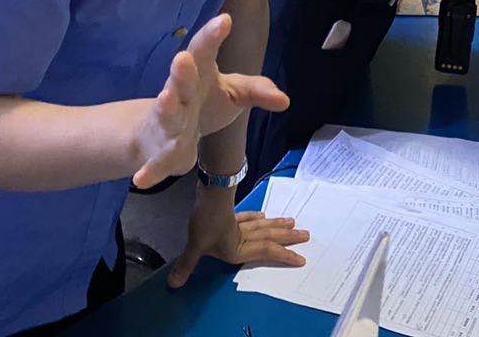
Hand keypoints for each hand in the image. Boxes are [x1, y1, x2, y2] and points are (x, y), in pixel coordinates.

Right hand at [132, 14, 288, 189]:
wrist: (164, 133)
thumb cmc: (204, 103)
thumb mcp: (234, 93)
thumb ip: (257, 91)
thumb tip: (284, 100)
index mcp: (199, 74)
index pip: (205, 51)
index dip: (213, 35)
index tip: (225, 20)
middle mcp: (180, 94)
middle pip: (181, 80)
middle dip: (182, 71)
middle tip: (183, 58)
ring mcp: (168, 122)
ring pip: (166, 115)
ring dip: (166, 108)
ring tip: (165, 99)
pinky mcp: (161, 152)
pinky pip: (157, 162)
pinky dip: (150, 170)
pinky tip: (141, 179)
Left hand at [167, 197, 307, 288]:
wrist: (209, 194)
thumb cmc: (206, 222)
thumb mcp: (195, 247)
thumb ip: (187, 265)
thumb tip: (172, 284)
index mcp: (239, 248)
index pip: (267, 253)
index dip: (284, 256)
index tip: (301, 258)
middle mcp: (243, 236)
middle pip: (270, 237)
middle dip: (288, 238)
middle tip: (306, 235)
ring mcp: (239, 223)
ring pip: (263, 225)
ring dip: (278, 225)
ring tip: (292, 223)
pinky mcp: (232, 213)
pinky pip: (248, 217)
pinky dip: (256, 217)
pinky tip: (262, 215)